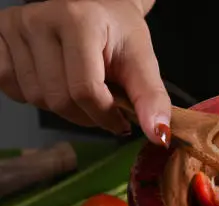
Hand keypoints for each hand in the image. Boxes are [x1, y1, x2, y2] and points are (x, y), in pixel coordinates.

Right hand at [0, 0, 169, 143]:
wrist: (99, 6)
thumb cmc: (119, 33)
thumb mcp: (143, 61)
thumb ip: (151, 98)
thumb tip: (159, 135)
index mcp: (79, 21)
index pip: (85, 91)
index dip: (106, 117)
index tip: (121, 121)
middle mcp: (40, 18)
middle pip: (58, 99)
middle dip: (86, 116)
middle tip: (103, 106)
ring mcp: (15, 26)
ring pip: (34, 98)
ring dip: (62, 107)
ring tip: (80, 87)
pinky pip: (8, 86)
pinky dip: (32, 95)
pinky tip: (53, 80)